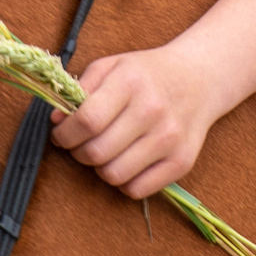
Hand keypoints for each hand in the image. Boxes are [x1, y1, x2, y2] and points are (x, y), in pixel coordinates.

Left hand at [50, 44, 220, 199]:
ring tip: (105, 152)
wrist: (199, 79)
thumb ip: (81, 88)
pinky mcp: (182, 162)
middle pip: (97, 152)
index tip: (61, 135)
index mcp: (130, 82)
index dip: (65, 134)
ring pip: (114, 175)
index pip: (87, 120)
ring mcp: (170, 139)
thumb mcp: (112, 66)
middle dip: (78, 153)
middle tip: (80, 144)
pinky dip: (124, 181)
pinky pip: (137, 190)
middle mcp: (152, 111)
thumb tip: (56, 121)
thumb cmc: (147, 74)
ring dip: (100, 168)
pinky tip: (126, 162)